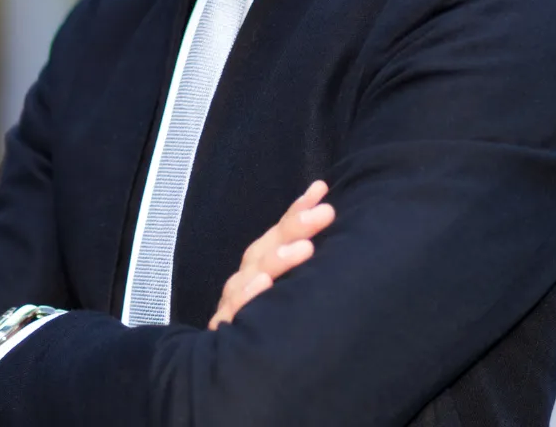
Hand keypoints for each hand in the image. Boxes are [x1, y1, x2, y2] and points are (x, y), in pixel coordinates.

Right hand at [208, 180, 333, 329]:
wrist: (231, 365)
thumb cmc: (270, 319)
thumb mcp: (289, 288)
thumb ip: (301, 259)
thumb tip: (330, 225)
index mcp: (264, 263)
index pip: (281, 231)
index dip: (299, 209)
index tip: (320, 189)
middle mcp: (248, 276)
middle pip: (269, 246)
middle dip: (296, 226)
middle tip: (325, 212)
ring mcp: (236, 299)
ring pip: (254, 274)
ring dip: (279, 259)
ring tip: (304, 248)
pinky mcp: (226, 325)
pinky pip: (234, 309)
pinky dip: (248, 296)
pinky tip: (264, 285)